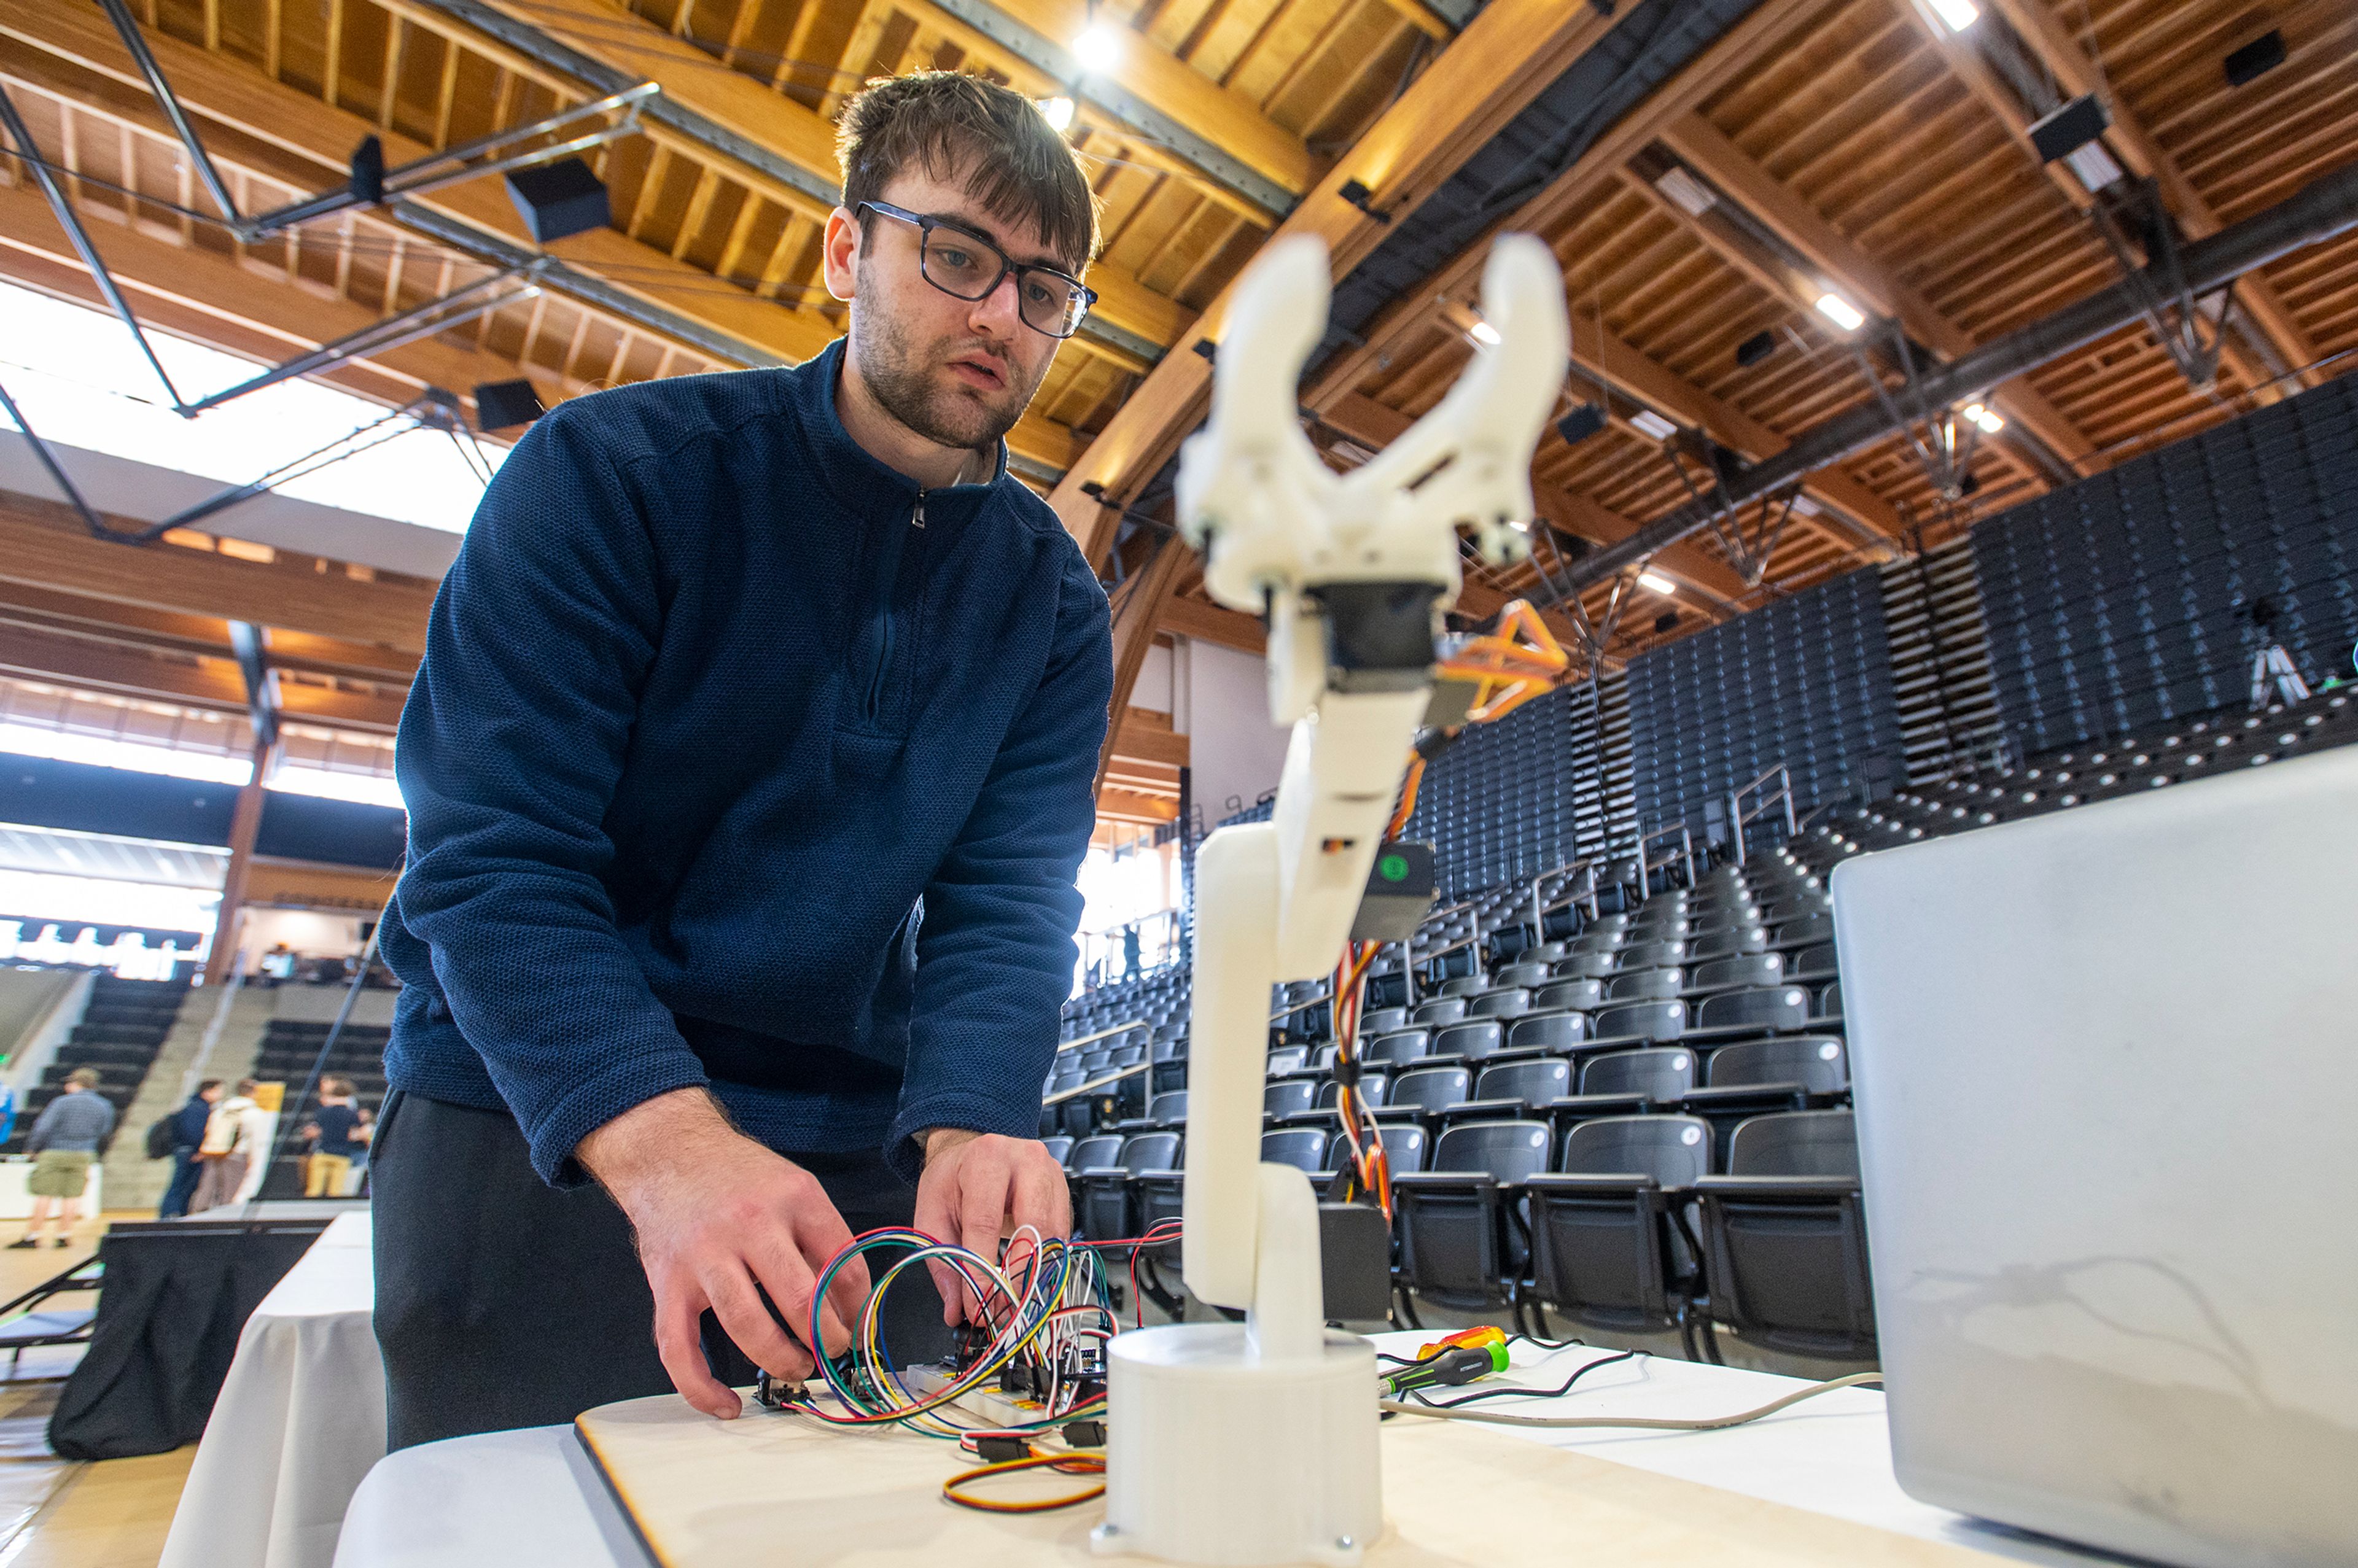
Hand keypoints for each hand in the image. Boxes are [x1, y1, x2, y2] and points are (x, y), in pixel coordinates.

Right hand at [578, 1088, 869, 1419]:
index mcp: (794, 1198)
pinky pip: (679, 1348)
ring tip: (798, 1367)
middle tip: (833, 1351)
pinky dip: (701, 1388)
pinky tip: (727, 1405)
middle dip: (827, 1340)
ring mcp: (703, 1256)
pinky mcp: (667, 1284)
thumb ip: (826, 1240)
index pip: (842, 1264)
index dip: (858, 1307)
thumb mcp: (796, 1188)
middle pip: (800, 1299)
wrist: (669, 1153)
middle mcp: (749, 1225)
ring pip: (747, 1327)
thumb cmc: (741, 1177)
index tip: (858, 1325)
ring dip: (781, 1360)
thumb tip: (854, 1306)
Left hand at [912, 1130, 1071, 1326]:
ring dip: (1036, 1273)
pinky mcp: (1064, 1188)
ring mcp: (1051, 1172)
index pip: (986, 1223)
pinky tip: (1029, 1275)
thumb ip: (943, 1261)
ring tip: (1013, 1299)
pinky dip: (1046, 1261)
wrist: (973, 1152)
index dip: (983, 1270)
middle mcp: (1025, 1159)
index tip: (978, 1305)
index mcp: (985, 1159)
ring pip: (1053, 1234)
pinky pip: (1062, 1233)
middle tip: (1002, 1308)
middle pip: (1032, 1226)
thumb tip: (957, 1310)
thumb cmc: (953, 1181)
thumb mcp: (932, 1214)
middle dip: (1018, 1275)